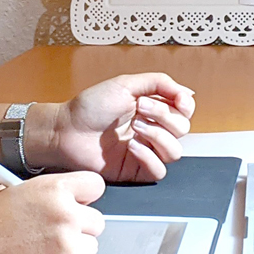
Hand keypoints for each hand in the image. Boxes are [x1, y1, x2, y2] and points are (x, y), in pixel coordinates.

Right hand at [0, 172, 105, 253]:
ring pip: (90, 247)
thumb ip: (43, 193)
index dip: (85, 195)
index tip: (79, 202)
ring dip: (73, 250)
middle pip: (96, 221)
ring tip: (41, 250)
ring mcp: (68, 245)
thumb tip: (60, 197)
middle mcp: (66, 215)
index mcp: (53, 189)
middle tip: (55, 232)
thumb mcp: (10, 192)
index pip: (94, 185)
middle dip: (79, 227)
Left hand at [44, 72, 195, 181]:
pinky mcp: (135, 170)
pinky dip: (148, 157)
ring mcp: (145, 151)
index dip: (185, 105)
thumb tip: (187, 91)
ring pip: (175, 151)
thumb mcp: (126, 83)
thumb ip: (159, 82)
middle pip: (182, 129)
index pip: (184, 111)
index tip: (177, 99)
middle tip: (140, 108)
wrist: (67, 129)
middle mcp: (151, 130)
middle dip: (164, 116)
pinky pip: (159, 170)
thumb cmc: (90, 107)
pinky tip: (132, 146)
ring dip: (157, 135)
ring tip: (135, 128)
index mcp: (151, 109)